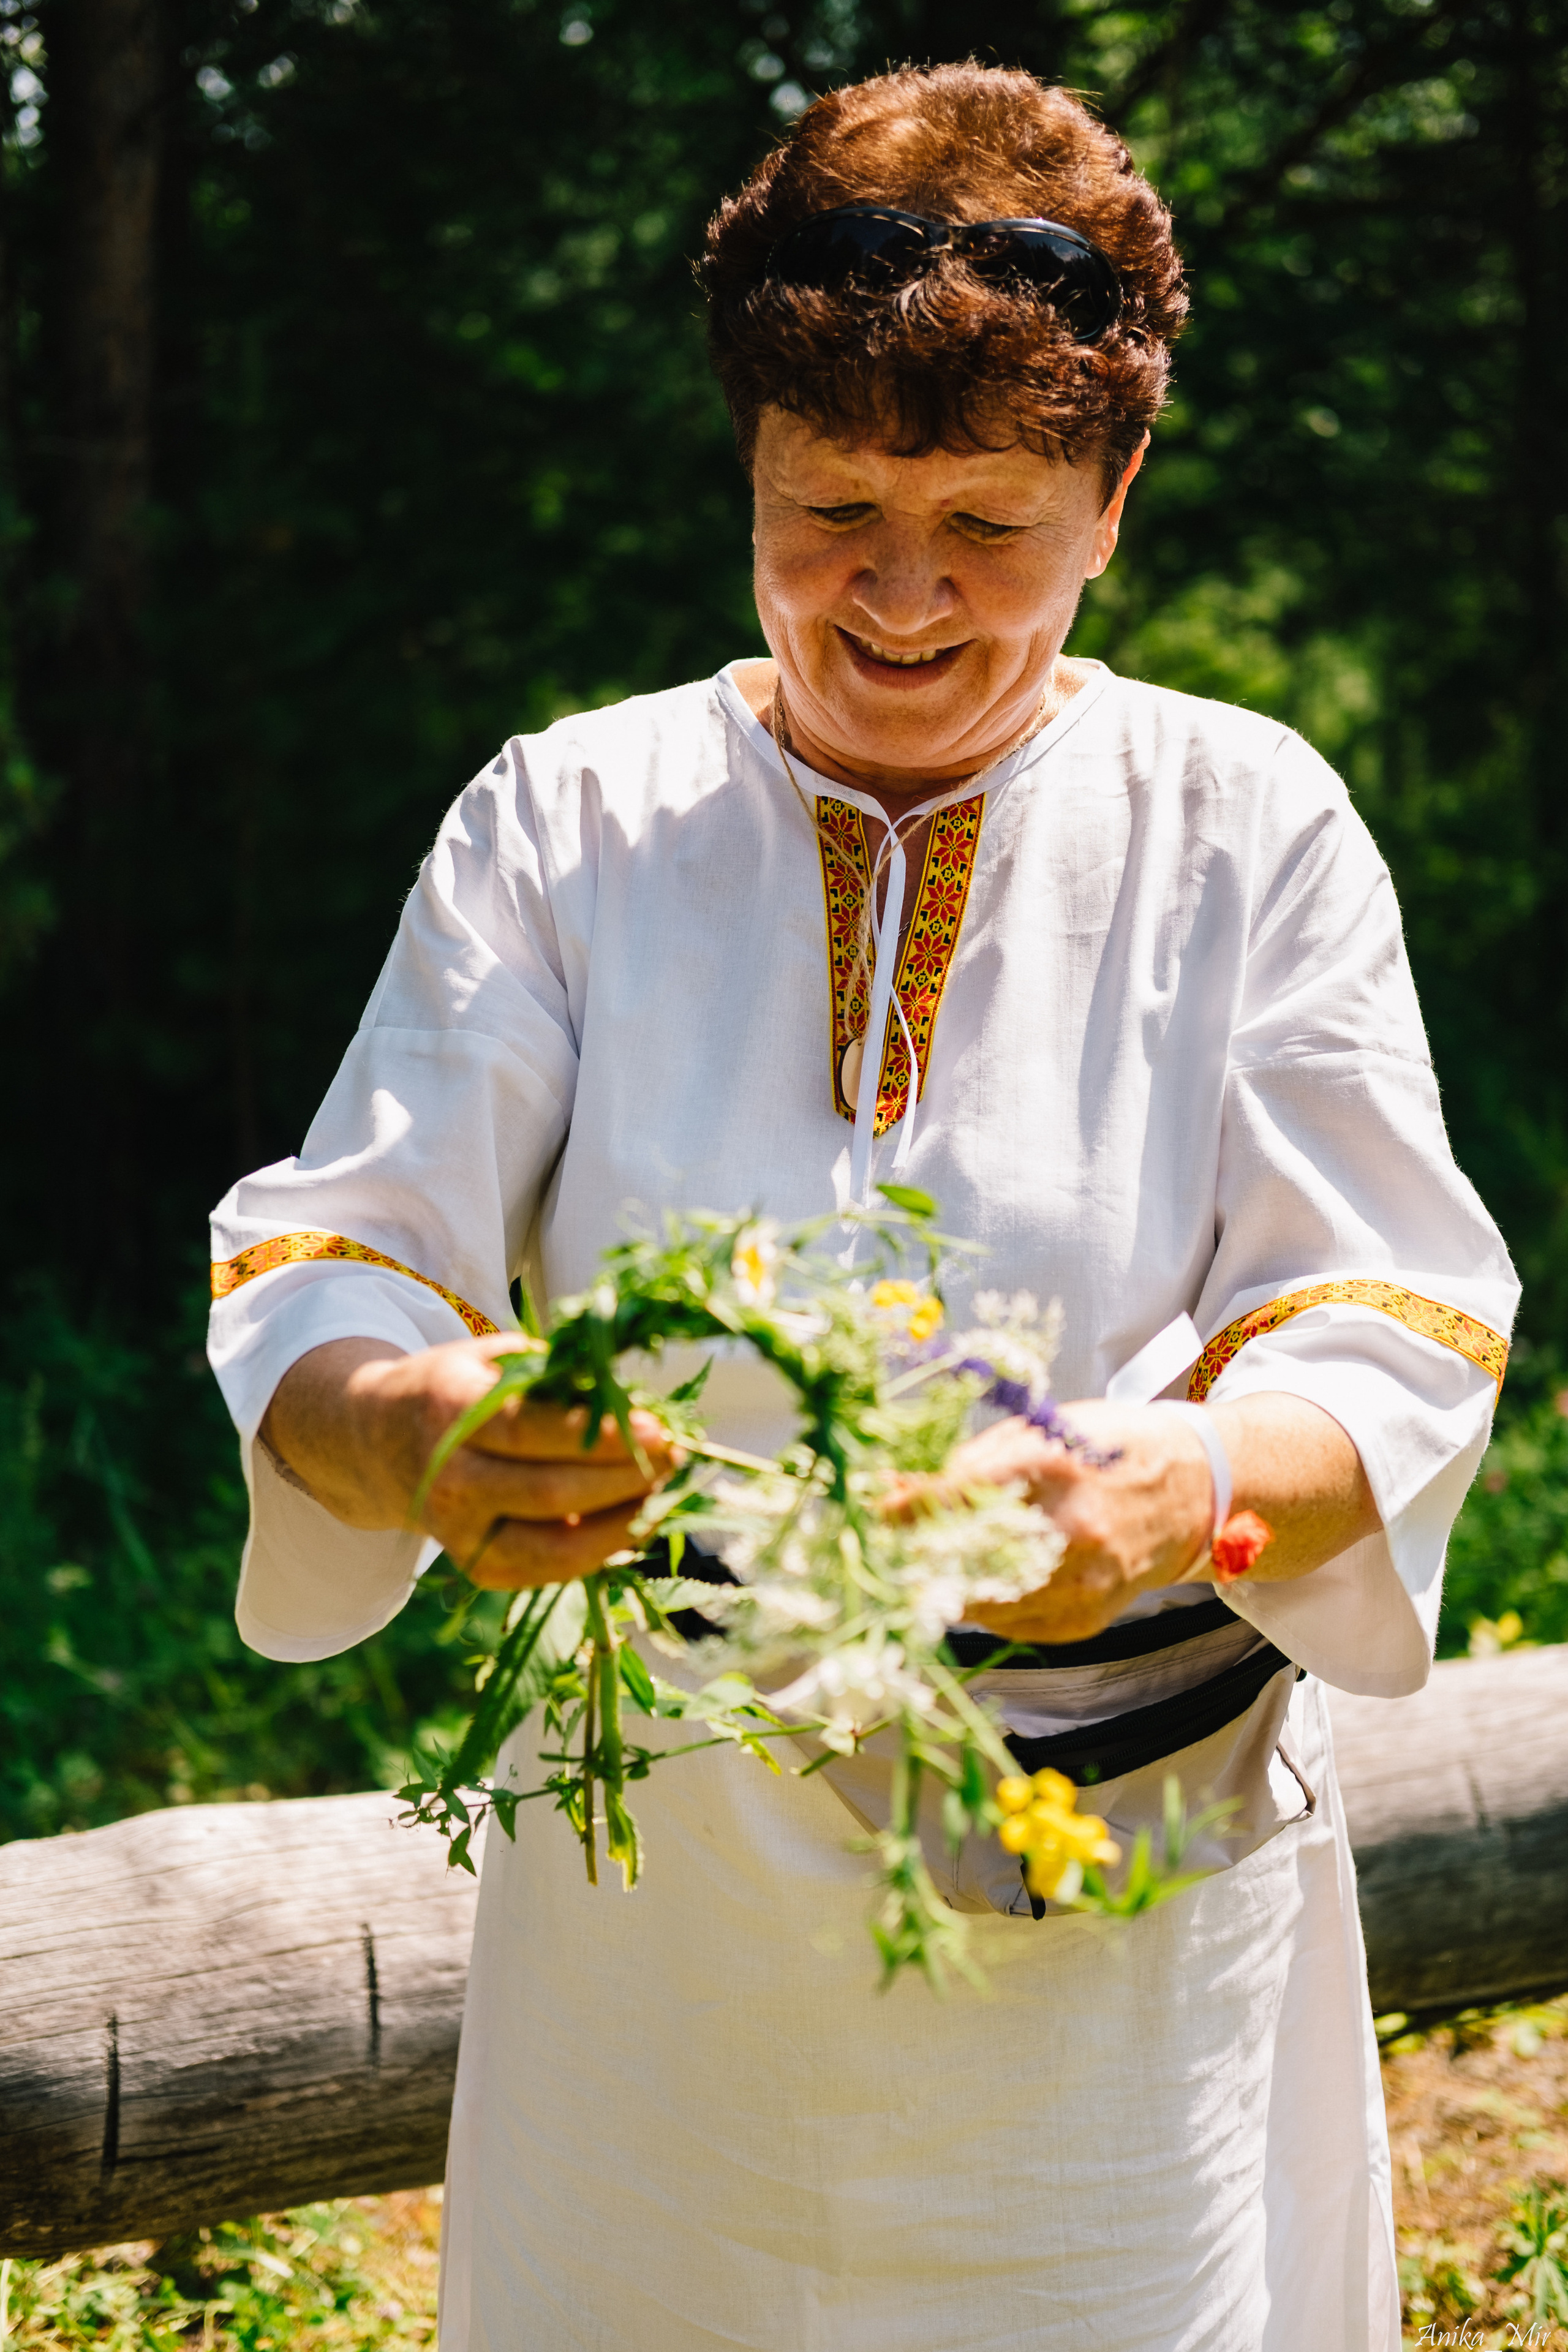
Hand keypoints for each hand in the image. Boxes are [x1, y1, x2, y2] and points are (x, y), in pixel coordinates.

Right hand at [261, 1334, 682, 1588]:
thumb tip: (636, 1403)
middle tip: (674, 1456)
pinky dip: (602, 1549)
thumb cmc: (458, 1388)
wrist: (381, 1442)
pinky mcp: (477, 1568)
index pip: (533, 1430)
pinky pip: (551, 1571)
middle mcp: (448, 1481)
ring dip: (623, 1522)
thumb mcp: (496, 1358)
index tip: (659, 1429)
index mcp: (450, 1413)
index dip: (600, 1435)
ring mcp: (459, 1534)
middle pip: (549, 1492)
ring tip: (664, 1488)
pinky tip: (637, 1517)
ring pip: (554, 1548)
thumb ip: (558, 1375)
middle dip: (625, 1478)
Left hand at [886, 1401, 1213, 1643]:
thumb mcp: (1042, 1430)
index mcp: (1056, 1467)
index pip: (962, 1494)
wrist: (1193, 1491)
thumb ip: (971, 1461)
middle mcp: (1072, 1530)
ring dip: (947, 1583)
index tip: (878, 1508)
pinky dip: (986, 1604)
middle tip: (896, 1543)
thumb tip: (897, 1488)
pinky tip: (988, 1578)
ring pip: (981, 1601)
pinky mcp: (1085, 1619)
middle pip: (966, 1556)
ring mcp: (1082, 1581)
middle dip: (921, 1551)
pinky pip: (1010, 1624)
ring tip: (937, 1560)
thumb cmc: (1110, 1449)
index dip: (911, 1506)